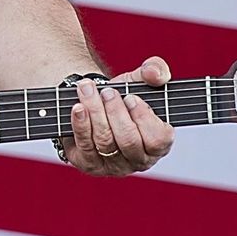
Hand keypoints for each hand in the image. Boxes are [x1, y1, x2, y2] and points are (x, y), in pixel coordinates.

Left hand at [59, 57, 173, 176]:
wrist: (95, 101)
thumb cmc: (123, 95)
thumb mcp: (140, 79)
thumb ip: (155, 71)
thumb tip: (154, 74)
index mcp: (158, 143)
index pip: (158, 140)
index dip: (143, 118)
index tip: (131, 97)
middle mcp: (138, 159)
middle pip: (128, 141)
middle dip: (115, 112)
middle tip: (107, 92)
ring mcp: (114, 165)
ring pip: (105, 142)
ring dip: (95, 112)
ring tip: (88, 90)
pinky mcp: (90, 164)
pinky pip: (85, 147)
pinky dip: (80, 124)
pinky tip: (78, 107)